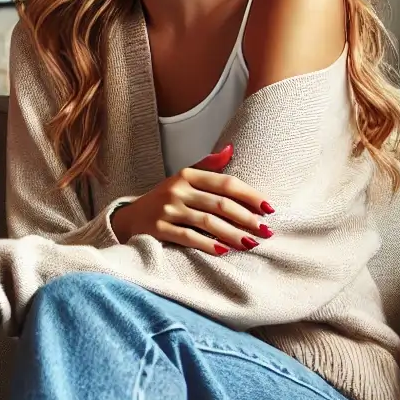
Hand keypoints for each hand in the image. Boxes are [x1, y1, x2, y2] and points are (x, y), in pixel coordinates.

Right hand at [109, 145, 274, 253]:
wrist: (131, 217)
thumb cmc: (166, 198)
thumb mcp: (184, 178)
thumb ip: (208, 166)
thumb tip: (231, 149)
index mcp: (187, 174)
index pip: (225, 183)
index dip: (249, 195)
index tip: (269, 208)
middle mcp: (177, 189)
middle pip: (220, 204)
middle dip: (247, 218)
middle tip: (266, 231)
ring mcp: (167, 209)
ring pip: (208, 222)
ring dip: (233, 234)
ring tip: (251, 243)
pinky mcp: (159, 228)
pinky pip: (189, 237)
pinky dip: (208, 244)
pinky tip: (225, 251)